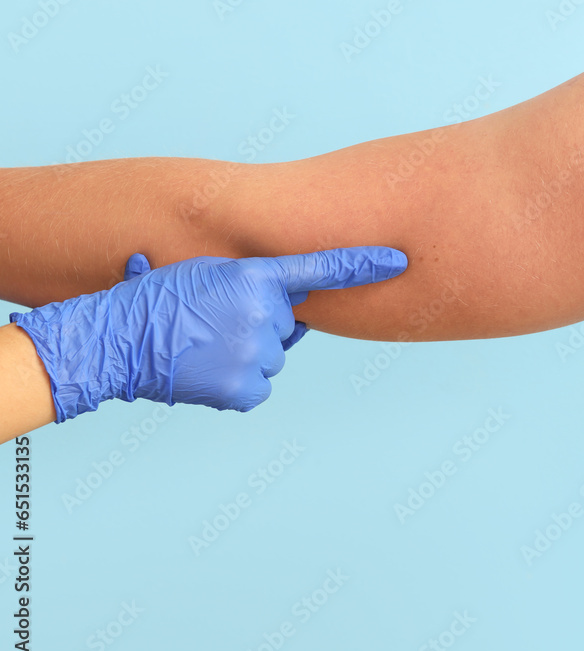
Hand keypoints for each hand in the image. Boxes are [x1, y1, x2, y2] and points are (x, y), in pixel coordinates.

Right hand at [10, 247, 406, 420]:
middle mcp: (265, 313)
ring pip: (271, 356)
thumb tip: (283, 303)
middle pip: (285, 325)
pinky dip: (237, 384)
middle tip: (213, 324)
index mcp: (253, 275)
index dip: (363, 264)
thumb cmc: (152, 299)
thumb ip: (250, 284)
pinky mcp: (248, 389)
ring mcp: (258, 353)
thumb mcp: (202, 271)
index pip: (320, 267)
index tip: (399, 259)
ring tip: (201, 348)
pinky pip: (257, 386)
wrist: (115, 341)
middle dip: (258, 326)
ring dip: (245, 355)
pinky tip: (205, 373)